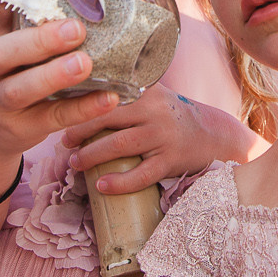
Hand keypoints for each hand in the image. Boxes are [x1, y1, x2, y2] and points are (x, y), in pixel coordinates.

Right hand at [0, 0, 119, 176]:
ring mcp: (1, 100)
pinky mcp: (23, 127)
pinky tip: (109, 97)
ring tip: (85, 63)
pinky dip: (81, 109)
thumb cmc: (14, 73)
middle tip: (76, 29)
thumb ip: (39, 20)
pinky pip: (52, 118)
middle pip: (2, 52)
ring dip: (53, 75)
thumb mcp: (13, 42)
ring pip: (19, 89)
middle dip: (39, 39)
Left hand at [61, 85, 257, 193]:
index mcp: (149, 92)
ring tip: (75, 163)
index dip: (82, 101)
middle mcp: (156, 111)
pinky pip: (141, 174)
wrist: (216, 135)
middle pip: (109, 117)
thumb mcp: (157, 95)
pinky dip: (120, 182)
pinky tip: (101, 186)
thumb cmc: (176, 116)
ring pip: (120, 145)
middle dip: (80, 129)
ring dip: (92, 155)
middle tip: (63, 140)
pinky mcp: (171, 160)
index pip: (109, 93)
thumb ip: (129, 90)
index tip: (61, 108)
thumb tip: (86, 90)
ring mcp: (164, 136)